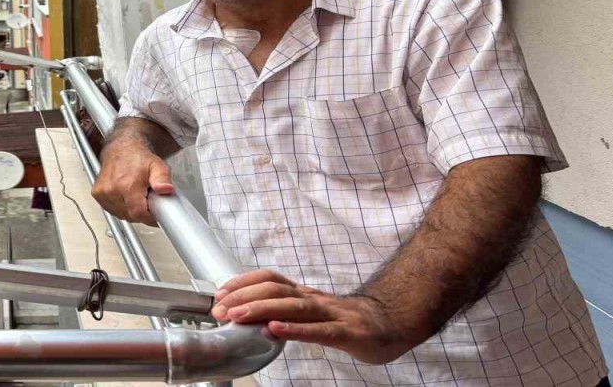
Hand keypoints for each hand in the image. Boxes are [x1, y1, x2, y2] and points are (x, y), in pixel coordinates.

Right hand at [92, 138, 173, 224]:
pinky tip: (125, 196)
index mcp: (127, 184)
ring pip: (121, 215)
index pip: (138, 214)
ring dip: (131, 210)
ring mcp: (102, 193)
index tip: (155, 214)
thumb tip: (165, 189)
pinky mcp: (97, 194)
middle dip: (141, 212)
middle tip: (146, 198)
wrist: (120, 148)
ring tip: (135, 195)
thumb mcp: (157, 166)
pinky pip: (112, 210)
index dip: (149, 217)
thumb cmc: (137, 157)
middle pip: (131, 216)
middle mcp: (112, 190)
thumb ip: (163, 179)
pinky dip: (121, 207)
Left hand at [211, 270, 421, 364]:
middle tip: (219, 308)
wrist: (393, 323)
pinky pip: (319, 330)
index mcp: (305, 294)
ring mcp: (332, 314)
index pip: (270, 280)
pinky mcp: (348, 333)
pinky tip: (276, 331)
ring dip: (262, 309)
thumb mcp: (313, 312)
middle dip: (244, 297)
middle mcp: (315, 299)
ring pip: (294, 306)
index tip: (219, 293)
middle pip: (276, 290)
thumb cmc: (347, 320)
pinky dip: (295, 329)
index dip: (243, 283)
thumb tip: (249, 313)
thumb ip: (286, 311)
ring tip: (238, 315)